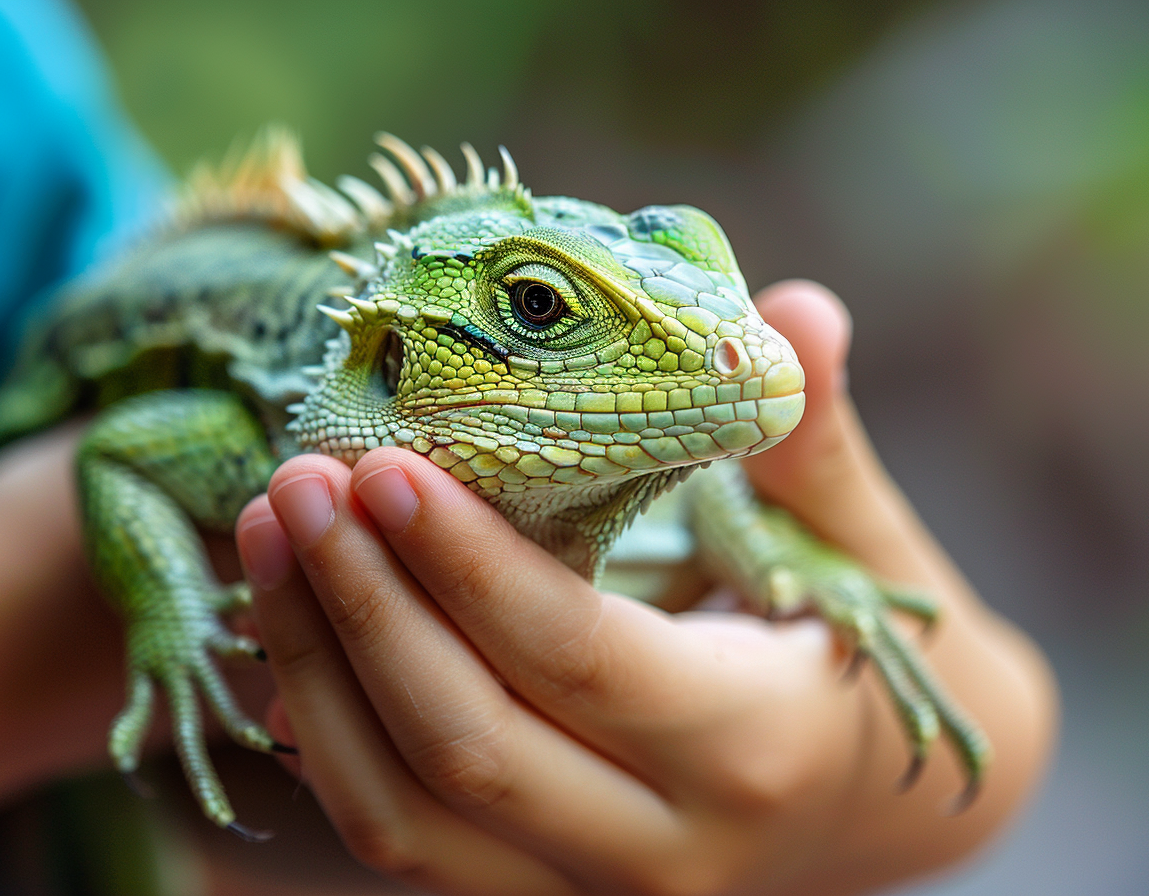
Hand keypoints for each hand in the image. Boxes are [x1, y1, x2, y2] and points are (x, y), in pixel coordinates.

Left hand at [236, 281, 1055, 895]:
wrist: (880, 805)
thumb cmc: (870, 653)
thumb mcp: (866, 548)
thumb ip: (816, 441)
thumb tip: (794, 308)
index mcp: (752, 748)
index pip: (578, 659)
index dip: (468, 566)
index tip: (381, 466)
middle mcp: (663, 851)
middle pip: (466, 746)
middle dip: (363, 610)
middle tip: (298, 484)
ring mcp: (587, 890)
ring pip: (405, 815)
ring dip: (317, 674)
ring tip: (268, 539)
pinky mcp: (533, 892)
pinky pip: (401, 836)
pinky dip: (329, 740)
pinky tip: (289, 632)